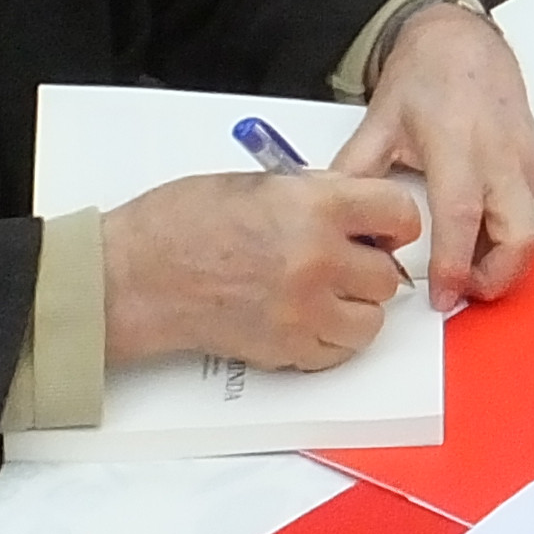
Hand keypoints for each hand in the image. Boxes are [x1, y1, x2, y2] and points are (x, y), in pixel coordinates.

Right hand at [96, 169, 423, 369]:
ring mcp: (305, 310)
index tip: (383, 228)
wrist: (134, 277)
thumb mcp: (258, 182)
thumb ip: (314, 194)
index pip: (399, 214)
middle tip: (344, 261)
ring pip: (371, 320)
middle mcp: (318, 259)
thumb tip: (353, 210)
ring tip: (324, 293)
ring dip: (355, 307)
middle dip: (370, 267)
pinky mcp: (287, 349)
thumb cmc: (180, 223)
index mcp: (314, 207)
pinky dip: (330, 338)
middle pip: (388, 275)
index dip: (394, 221)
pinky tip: (305, 317)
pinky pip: (339, 351)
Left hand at [341, 0, 533, 311]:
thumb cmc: (426, 78)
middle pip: (521, 237)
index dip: (454, 265)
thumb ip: (355, 174)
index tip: (441, 298)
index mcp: (457, 143)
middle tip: (461, 294)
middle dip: (497, 279)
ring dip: (501, 261)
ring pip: (529, 233)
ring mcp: (526, 164)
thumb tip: (336, 225)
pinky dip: (507, 238)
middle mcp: (501, 156)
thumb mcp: (379, 121)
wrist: (465, 43)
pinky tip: (475, 234)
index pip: (462, 216)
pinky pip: (530, 217)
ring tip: (462, 265)